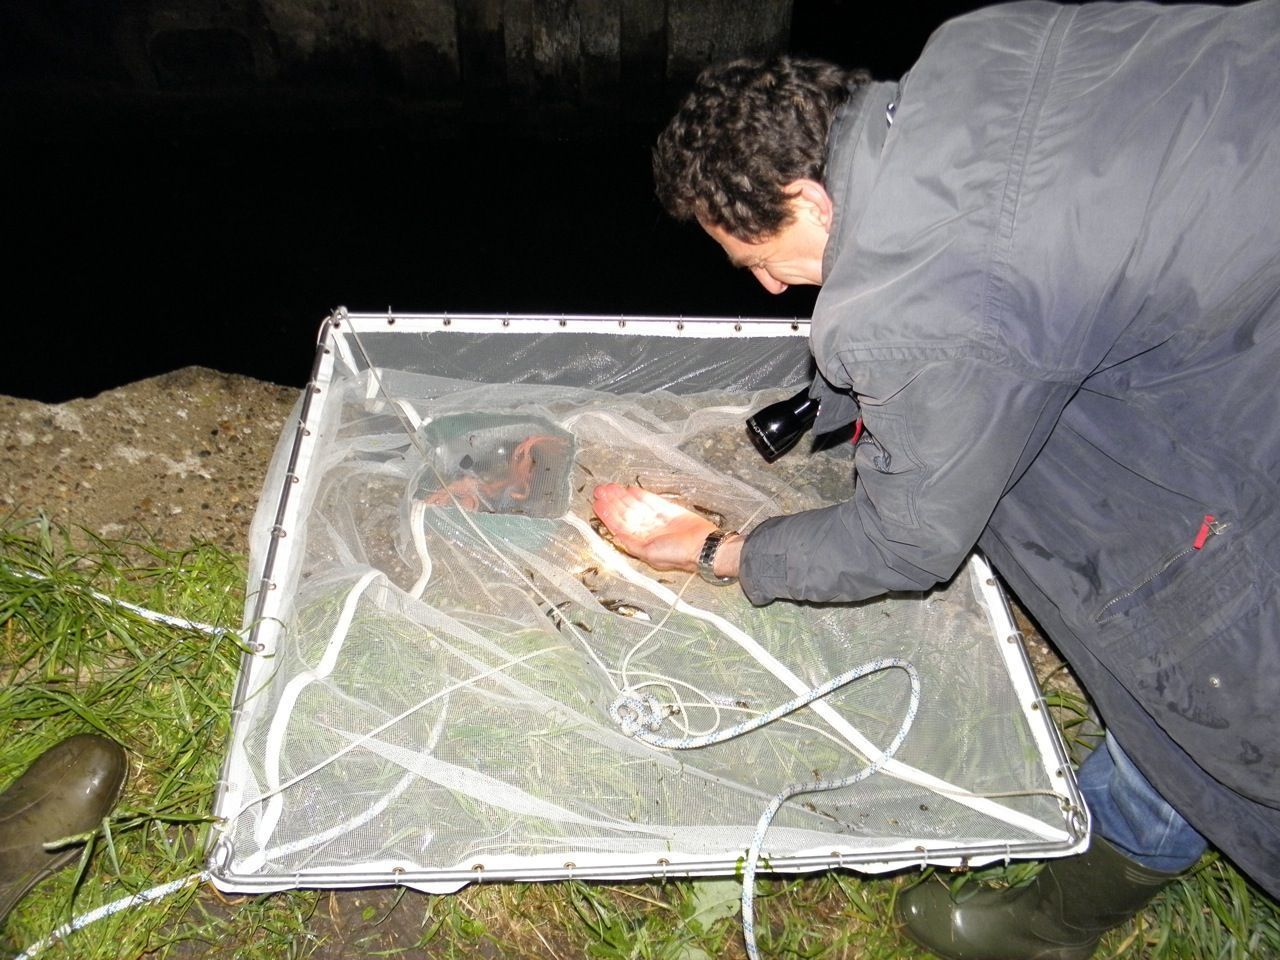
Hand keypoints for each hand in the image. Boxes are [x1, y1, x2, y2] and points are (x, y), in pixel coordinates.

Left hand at [591, 484, 716, 572]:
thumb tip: (615, 533)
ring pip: (635, 506)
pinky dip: (641, 495)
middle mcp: (647, 531)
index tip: (597, 503)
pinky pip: (651, 501)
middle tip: (600, 490)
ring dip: (622, 497)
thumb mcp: (648, 553)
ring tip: (610, 487)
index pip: (619, 526)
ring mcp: (657, 520)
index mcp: (640, 543)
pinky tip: (630, 490)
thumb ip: (631, 542)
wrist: (703, 546)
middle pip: (625, 513)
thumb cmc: (678, 555)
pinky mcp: (668, 511)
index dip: (607, 514)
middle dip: (612, 502)